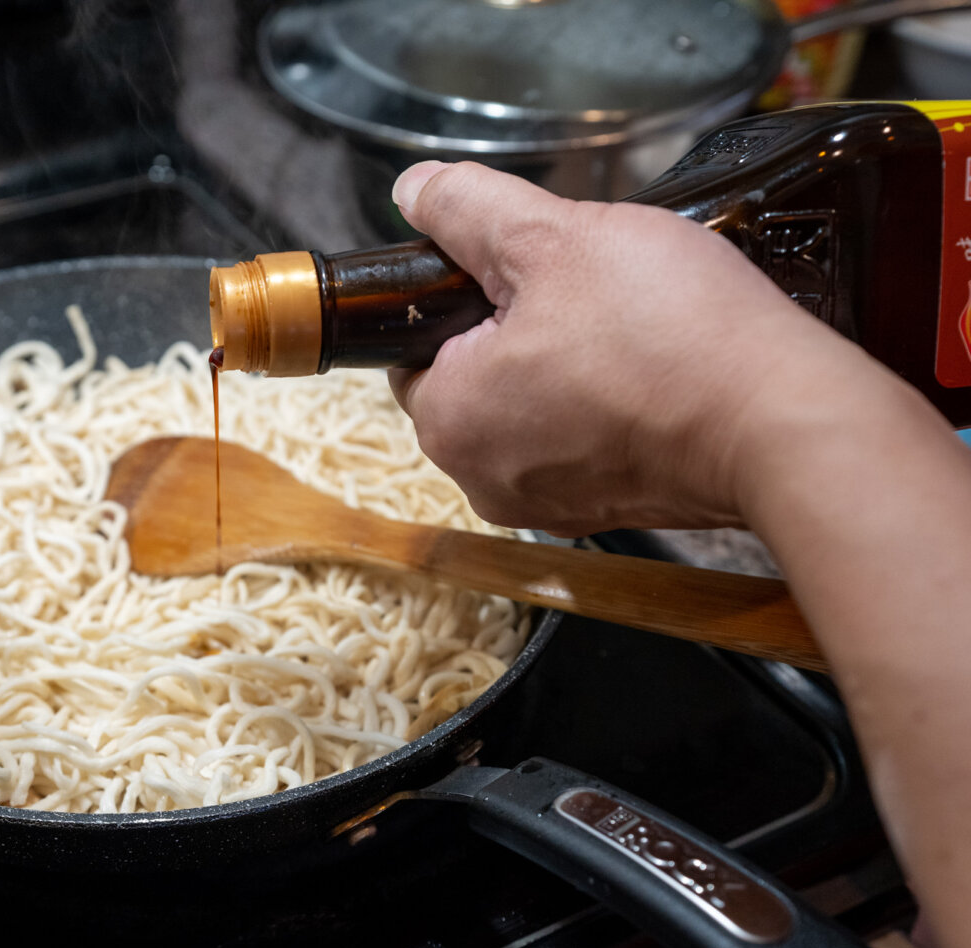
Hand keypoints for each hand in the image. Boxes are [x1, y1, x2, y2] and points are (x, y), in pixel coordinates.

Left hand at [387, 161, 902, 534]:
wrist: (781, 425)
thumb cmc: (670, 337)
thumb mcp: (554, 236)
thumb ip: (469, 209)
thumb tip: (415, 190)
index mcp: (448, 420)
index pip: (415, 346)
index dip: (465, 297)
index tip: (526, 274)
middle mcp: (482, 478)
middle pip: (476, 376)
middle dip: (522, 328)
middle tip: (590, 294)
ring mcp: (546, 502)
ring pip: (533, 407)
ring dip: (569, 364)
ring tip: (630, 330)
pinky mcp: (605, 510)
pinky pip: (585, 440)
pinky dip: (609, 406)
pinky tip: (654, 373)